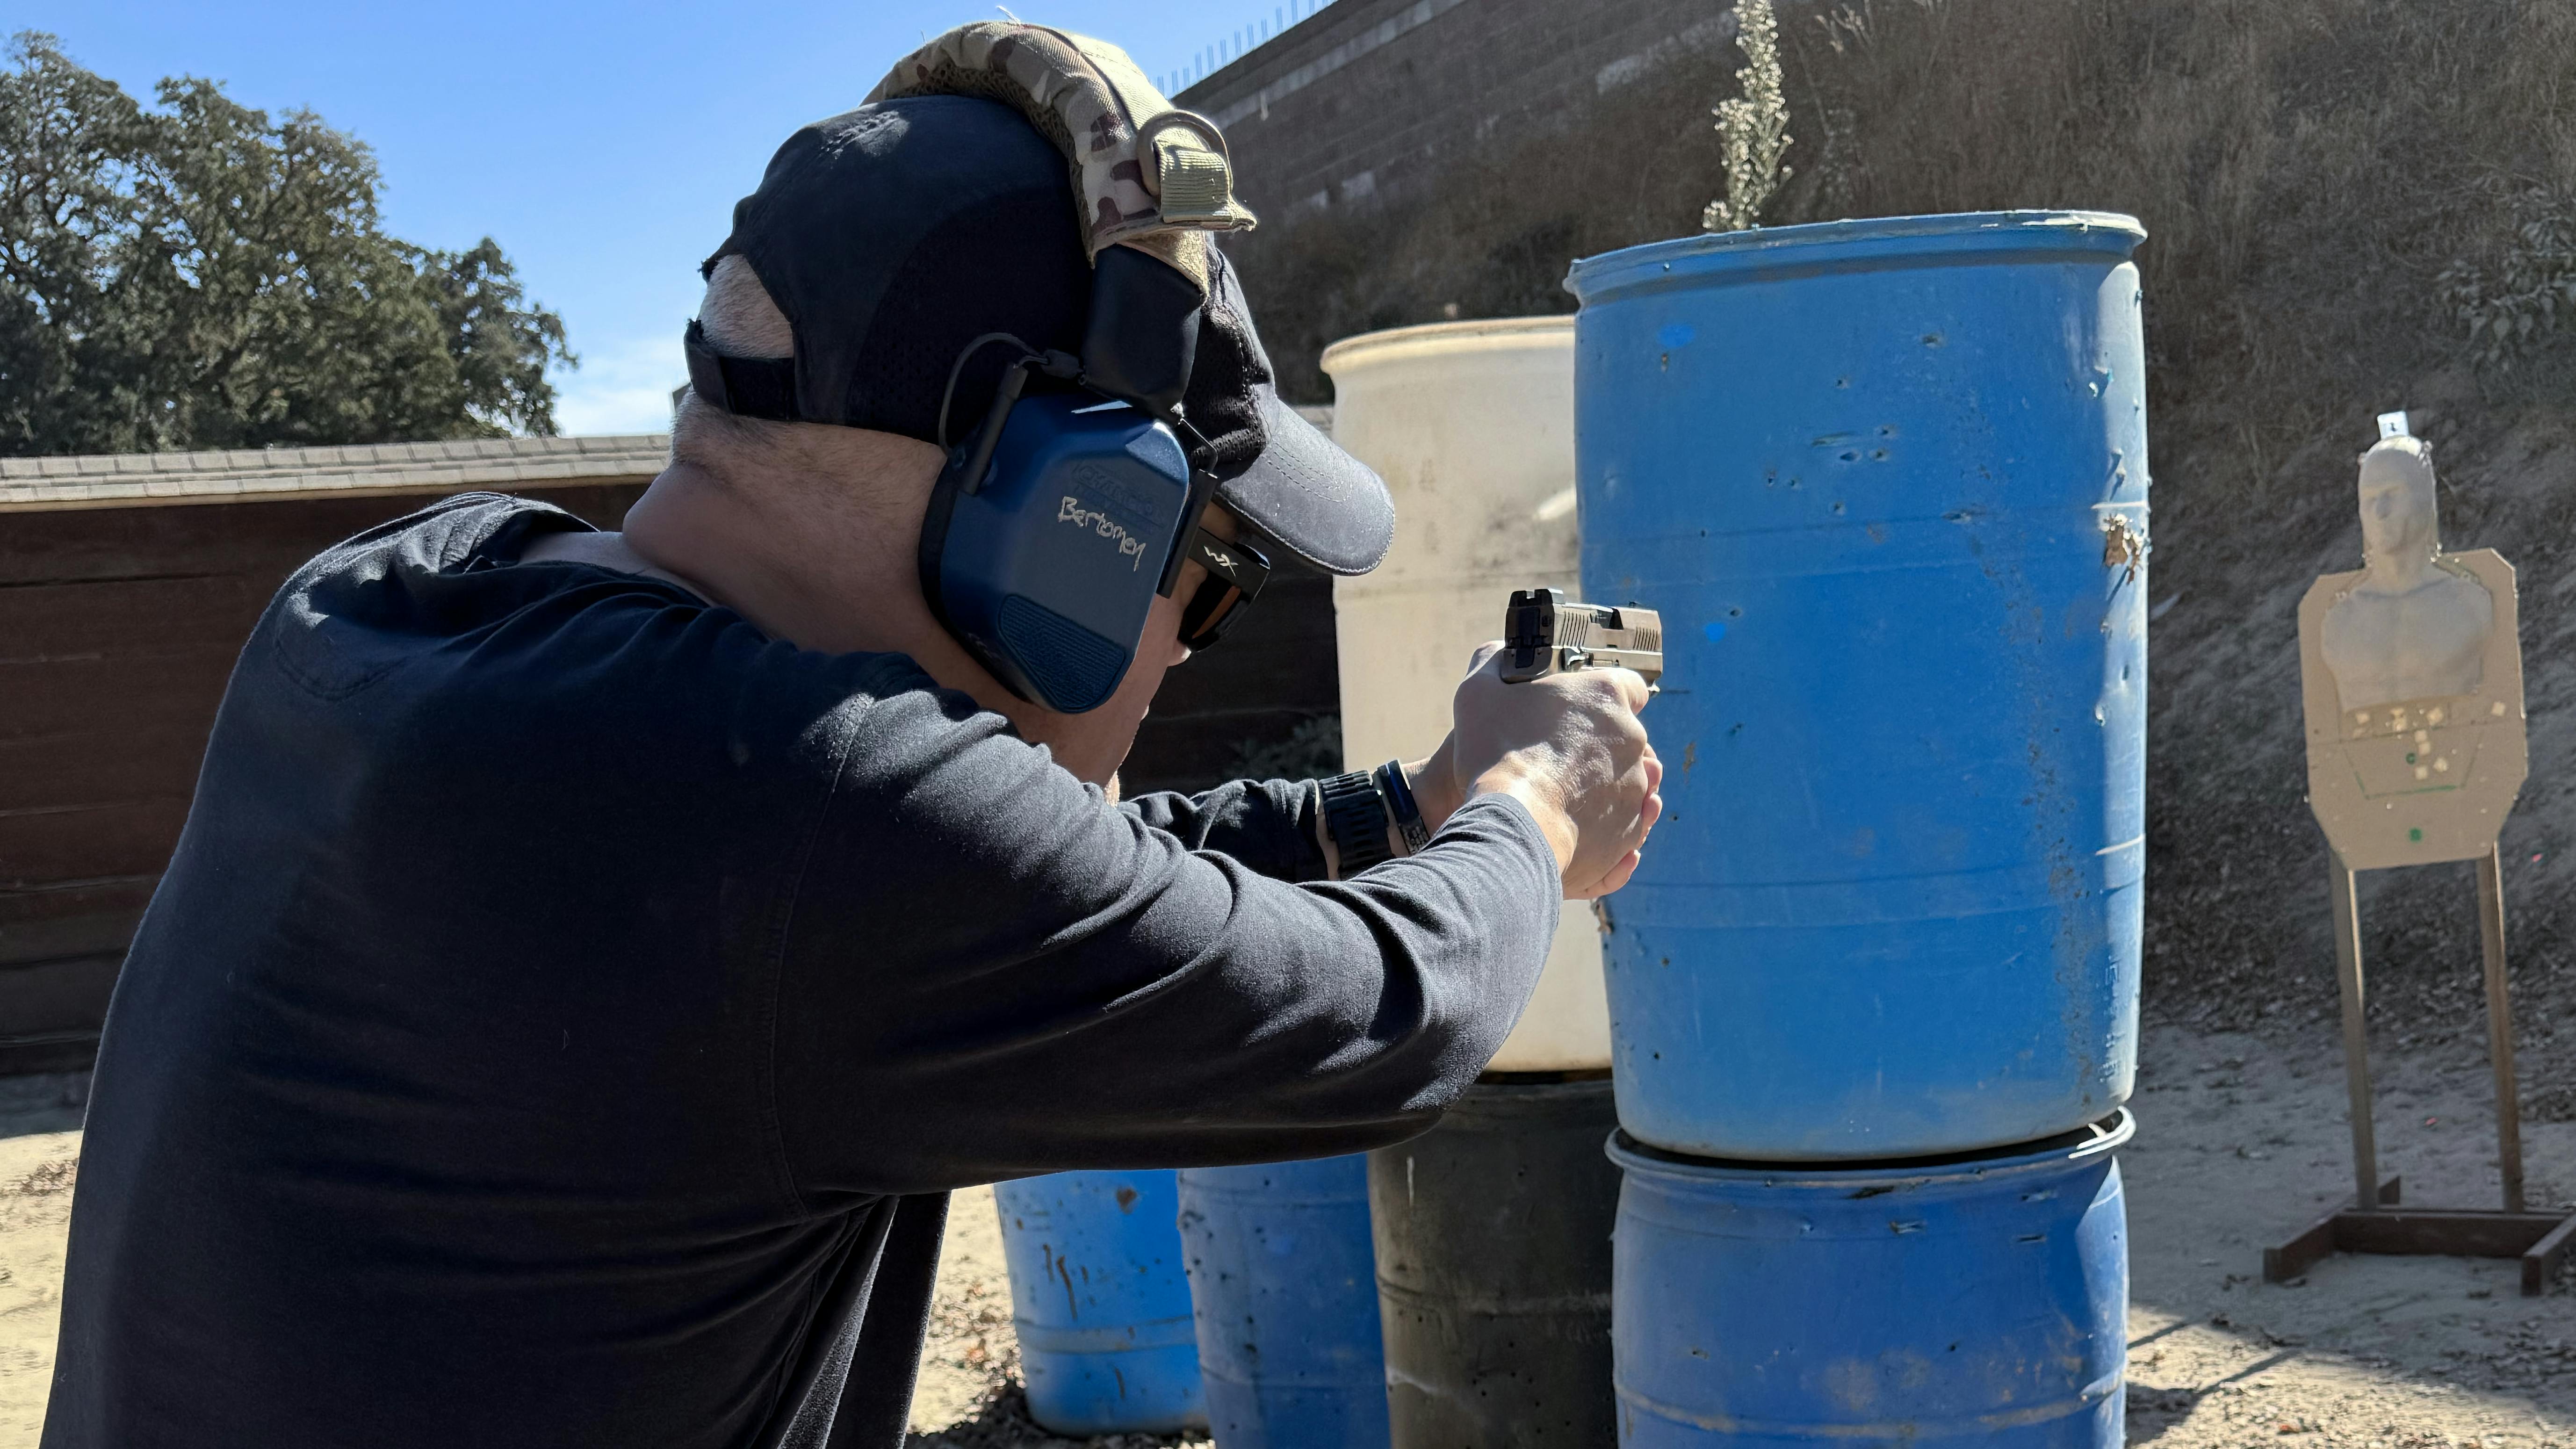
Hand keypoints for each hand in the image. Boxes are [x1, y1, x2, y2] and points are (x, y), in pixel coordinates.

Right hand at [1446, 641, 1660, 897]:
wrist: (1513, 824)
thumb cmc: (1495, 752)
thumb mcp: (1478, 691)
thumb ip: (1494, 661)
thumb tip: (1500, 655)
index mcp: (1606, 695)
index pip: (1627, 685)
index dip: (1603, 696)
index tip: (1581, 709)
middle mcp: (1632, 736)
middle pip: (1621, 734)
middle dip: (1594, 742)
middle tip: (1555, 753)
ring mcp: (1635, 784)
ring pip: (1622, 778)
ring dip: (1597, 782)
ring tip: (1557, 791)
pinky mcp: (1630, 827)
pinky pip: (1621, 819)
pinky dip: (1600, 820)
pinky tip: (1568, 819)